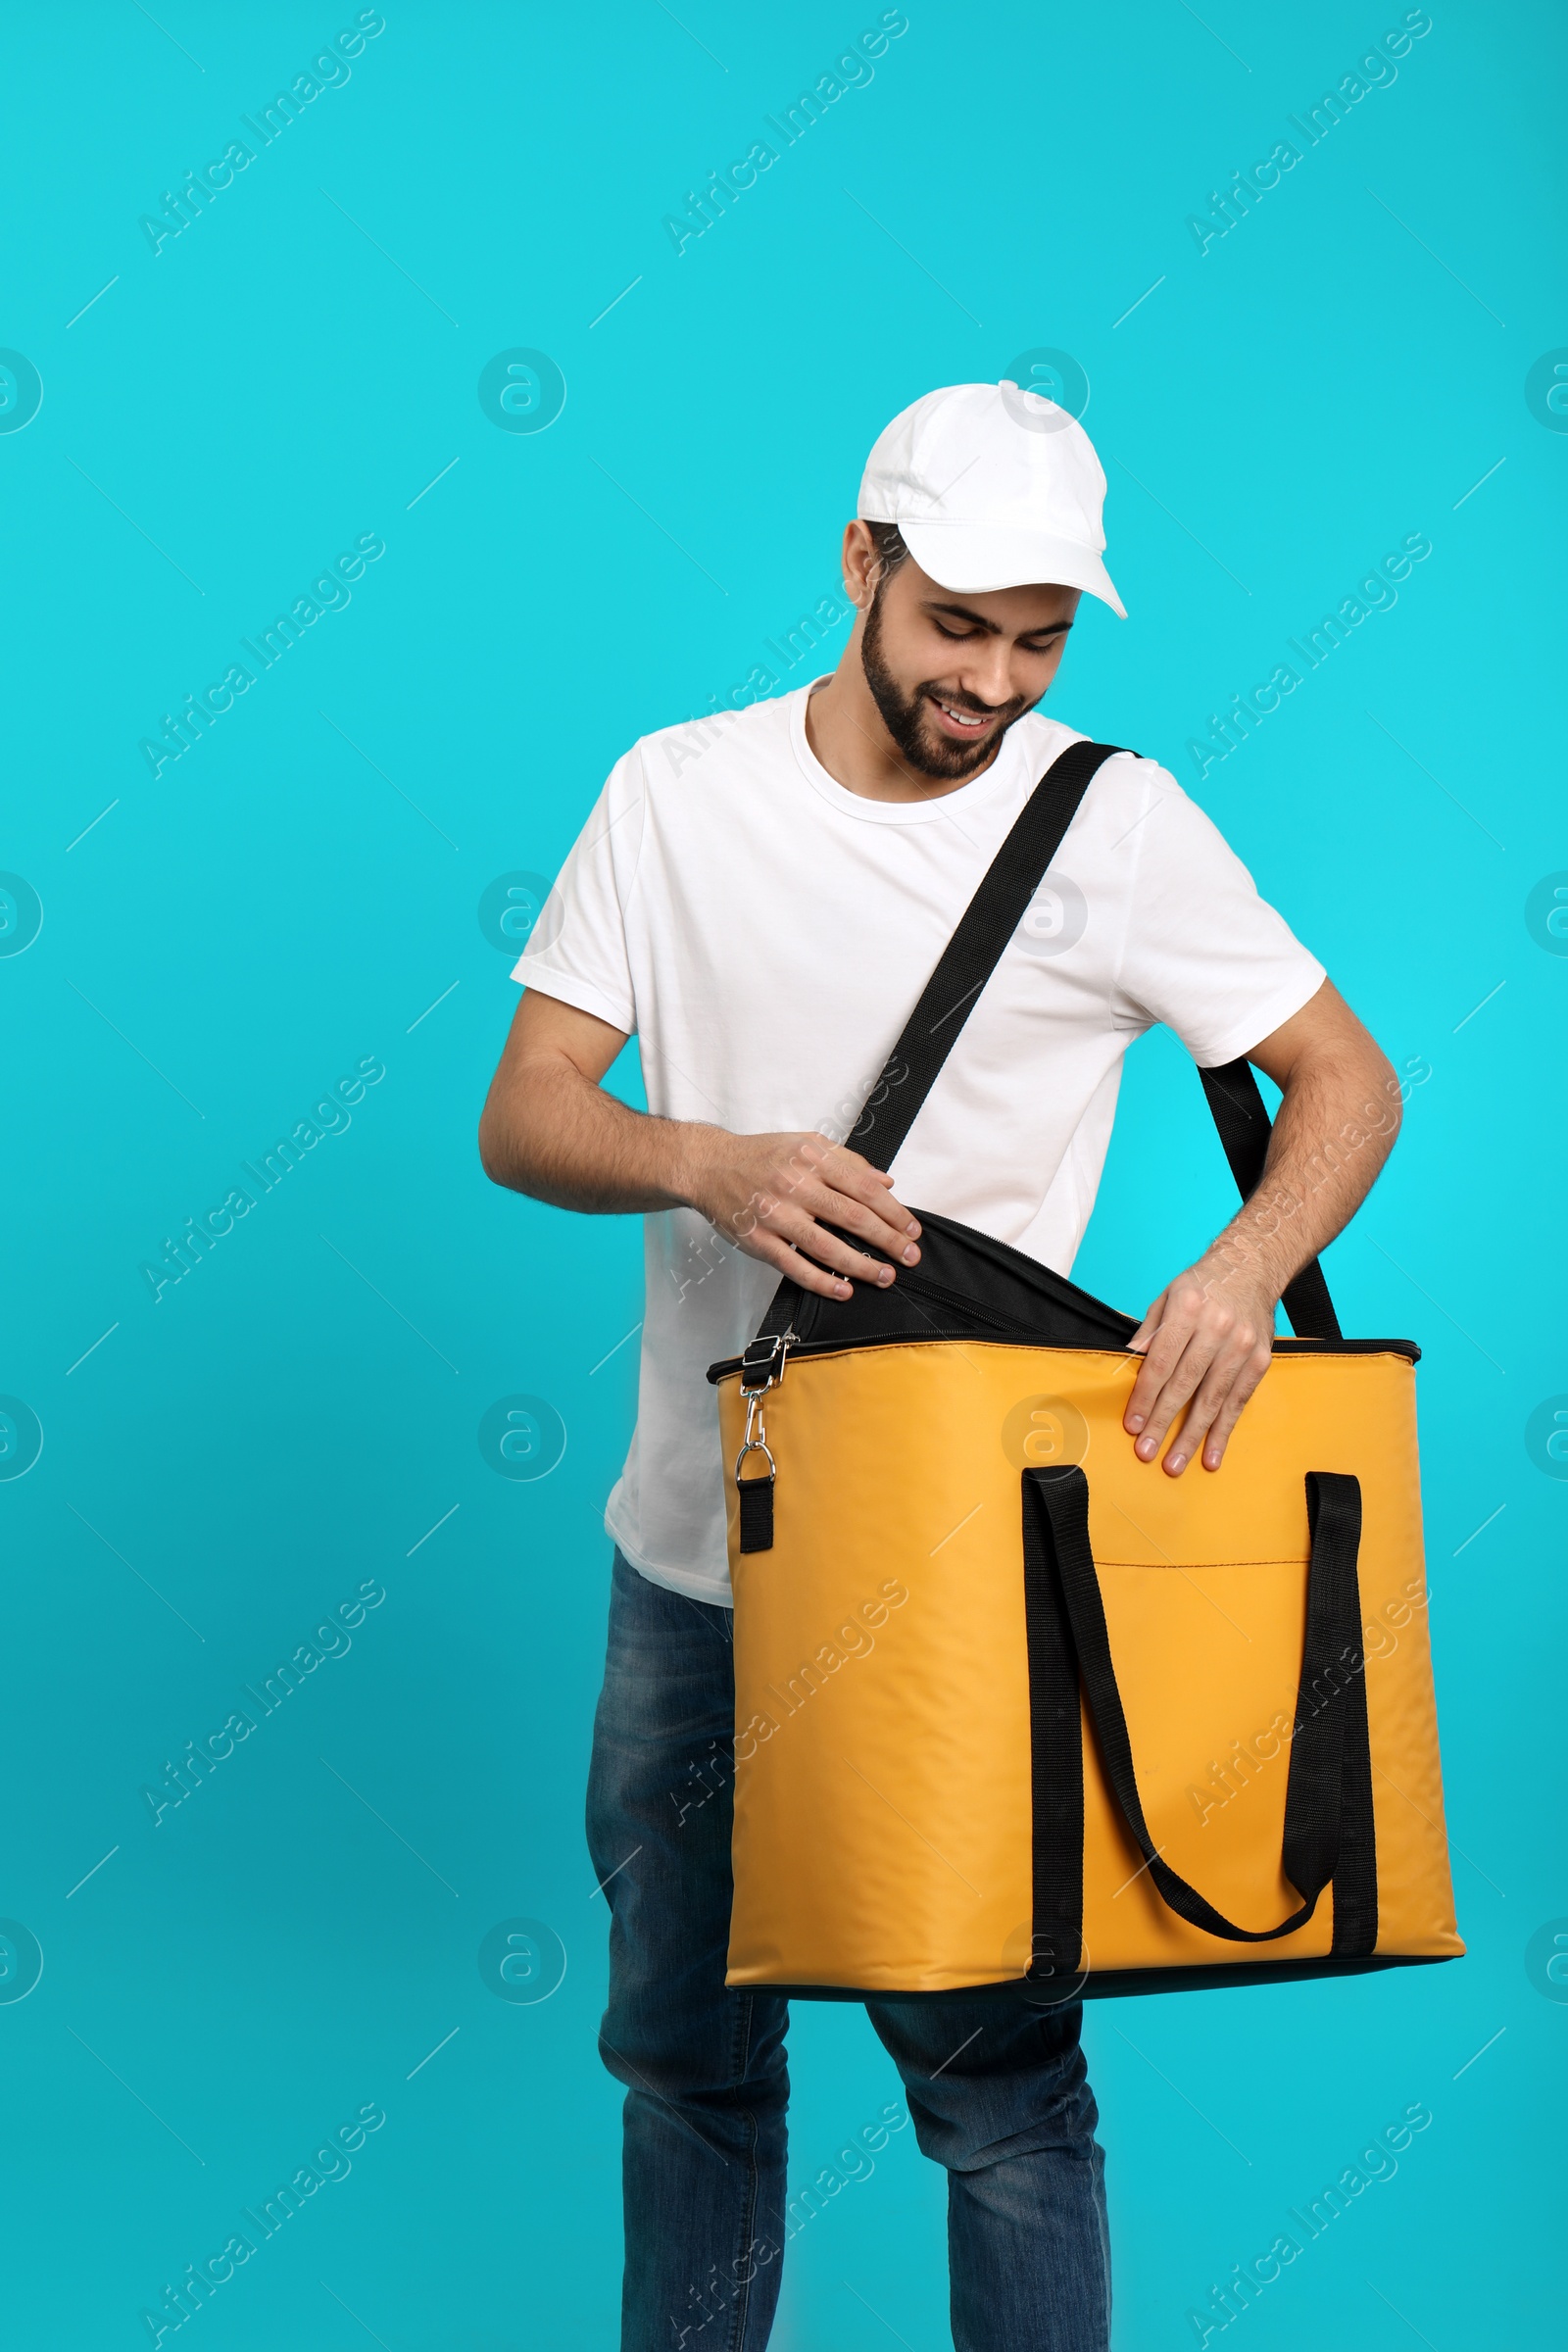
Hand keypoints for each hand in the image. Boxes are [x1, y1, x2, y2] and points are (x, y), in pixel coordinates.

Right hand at [680, 1128, 920, 1299]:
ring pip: (826, 1246)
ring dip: (861, 1265)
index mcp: (812, 1159)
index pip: (864, 1188)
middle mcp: (795, 1185)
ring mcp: (775, 1215)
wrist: (709, 1166)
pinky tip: (843, 1289)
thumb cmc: (760, 1156)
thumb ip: (848, 1161)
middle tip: (909, 1256)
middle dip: (888, 1240)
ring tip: (884, 1276)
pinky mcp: (758, 1240)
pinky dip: (822, 1281)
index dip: (894, 1212)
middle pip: (852, 1217)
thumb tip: (885, 1181)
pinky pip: (795, 1266)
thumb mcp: (806, 1144)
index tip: (911, 1229)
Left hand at [1122, 1260, 1276, 1475]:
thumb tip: (1126, 1363)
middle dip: (1164, 1422)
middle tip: (1147, 1452)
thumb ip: (1149, 1332)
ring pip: (1213, 1399)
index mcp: (1188, 1309)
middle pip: (1185, 1384)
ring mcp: (1242, 1346)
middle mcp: (1217, 1328)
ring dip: (1193, 1436)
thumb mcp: (1168, 1297)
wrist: (1252, 1268)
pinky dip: (1224, 1431)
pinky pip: (1238, 1402)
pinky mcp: (1260, 1360)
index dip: (1145, 1396)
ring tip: (1175, 1463)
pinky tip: (1211, 1455)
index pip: (1161, 1361)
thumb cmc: (1203, 1285)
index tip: (1133, 1424)